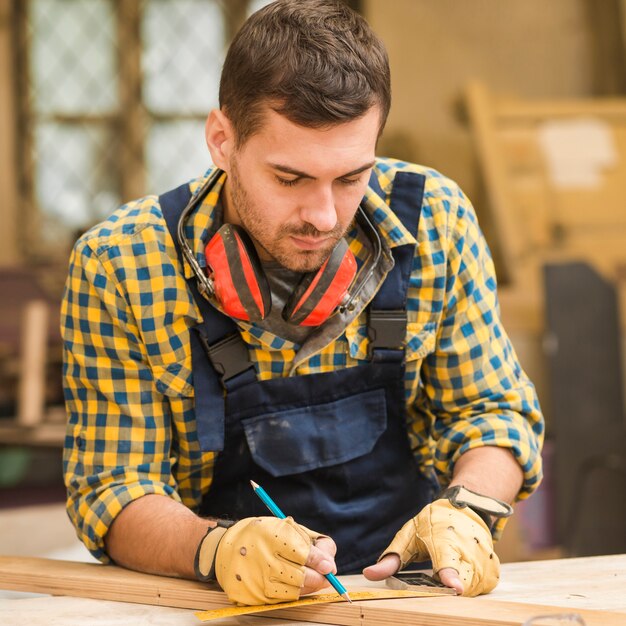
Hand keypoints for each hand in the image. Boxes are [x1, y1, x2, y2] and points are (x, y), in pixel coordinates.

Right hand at [196, 516, 335, 604]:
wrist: (227, 549)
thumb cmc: (263, 535)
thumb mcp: (287, 527)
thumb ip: (312, 543)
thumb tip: (330, 566)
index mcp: (272, 535)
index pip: (305, 554)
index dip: (321, 561)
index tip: (328, 566)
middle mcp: (263, 559)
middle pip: (302, 576)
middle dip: (318, 577)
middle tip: (323, 575)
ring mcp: (257, 580)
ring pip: (295, 591)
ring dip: (307, 586)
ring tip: (308, 577)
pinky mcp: (253, 596)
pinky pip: (282, 600)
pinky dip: (293, 593)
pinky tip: (292, 584)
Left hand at [362, 499, 499, 595]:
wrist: (465, 508)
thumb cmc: (433, 522)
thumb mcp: (408, 535)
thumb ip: (391, 557)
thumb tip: (369, 574)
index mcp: (446, 541)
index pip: (448, 562)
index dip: (450, 575)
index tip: (454, 587)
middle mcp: (469, 552)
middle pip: (459, 585)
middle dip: (445, 587)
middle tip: (435, 574)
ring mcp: (484, 563)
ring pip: (469, 590)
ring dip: (455, 585)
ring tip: (447, 565)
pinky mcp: (493, 572)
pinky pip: (478, 590)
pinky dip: (467, 584)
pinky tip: (460, 569)